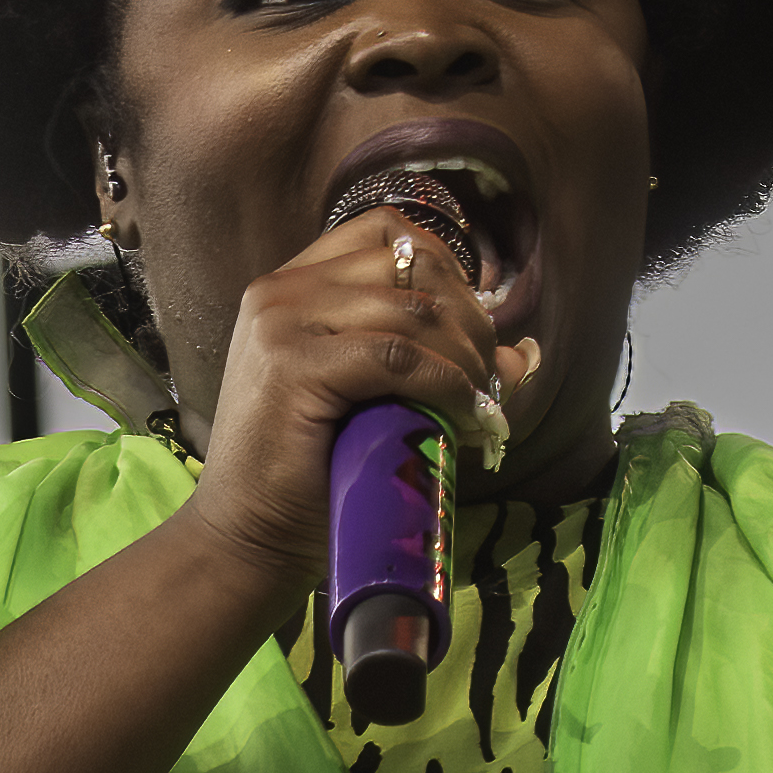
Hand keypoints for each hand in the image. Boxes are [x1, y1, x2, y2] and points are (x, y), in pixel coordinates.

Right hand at [182, 210, 538, 580]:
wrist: (248, 539)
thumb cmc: (314, 478)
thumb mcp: (381, 403)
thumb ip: (438, 363)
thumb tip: (523, 352)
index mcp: (293, 286)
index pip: (388, 232)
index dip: (448, 272)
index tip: (472, 333)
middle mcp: (282, 290)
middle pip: (412, 265)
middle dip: (470, 323)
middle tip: (489, 382)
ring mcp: (282, 322)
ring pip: (413, 310)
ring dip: (466, 358)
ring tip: (480, 407)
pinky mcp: (293, 366)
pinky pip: (398, 356)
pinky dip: (445, 383)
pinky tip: (461, 416)